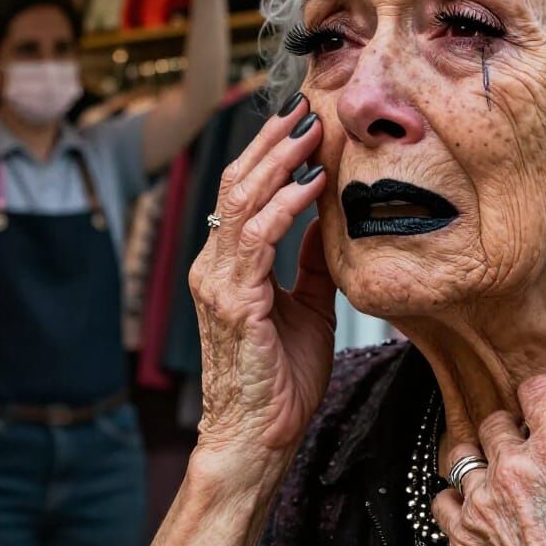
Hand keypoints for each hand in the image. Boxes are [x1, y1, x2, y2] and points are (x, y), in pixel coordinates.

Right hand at [188, 94, 335, 467]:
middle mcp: (215, 265)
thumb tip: (329, 216)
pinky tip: (310, 184)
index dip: (270, 155)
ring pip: (241, 200)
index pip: (243, 193)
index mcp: (230, 265)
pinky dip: (284, 204)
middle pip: (236, 184)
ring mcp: (218, 280)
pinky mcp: (231, 299)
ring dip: (278, 161)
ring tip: (310, 132)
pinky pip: (256, 237)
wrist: (259, 437)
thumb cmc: (281, 379)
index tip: (303, 124)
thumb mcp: (306, 306)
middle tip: (305, 109)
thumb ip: (311, 260)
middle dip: (272, 142)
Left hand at [433, 377, 545, 545]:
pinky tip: (477, 510)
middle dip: (513, 432)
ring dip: (480, 461)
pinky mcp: (463, 533)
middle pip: (496, 420)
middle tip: (527, 454)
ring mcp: (483, 500)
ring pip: (463, 453)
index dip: (543, 395)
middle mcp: (515, 468)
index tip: (544, 406)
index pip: (535, 389)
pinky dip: (456, 500)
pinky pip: (442, 497)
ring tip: (498, 479)